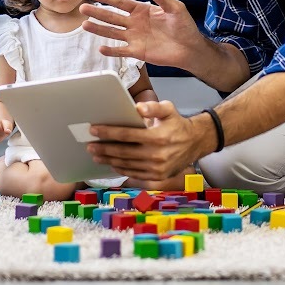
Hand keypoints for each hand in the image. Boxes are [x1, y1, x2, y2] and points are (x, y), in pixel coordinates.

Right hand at [80, 0, 203, 68]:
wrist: (190, 48)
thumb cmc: (184, 26)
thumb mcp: (175, 8)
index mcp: (142, 10)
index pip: (122, 2)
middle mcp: (135, 23)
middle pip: (112, 17)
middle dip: (97, 12)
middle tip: (83, 8)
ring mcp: (135, 37)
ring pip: (112, 32)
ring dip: (98, 29)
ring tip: (84, 25)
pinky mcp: (138, 52)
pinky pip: (121, 51)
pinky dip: (111, 50)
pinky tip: (100, 48)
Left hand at [86, 100, 203, 179]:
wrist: (195, 143)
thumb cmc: (177, 123)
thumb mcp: (169, 109)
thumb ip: (153, 107)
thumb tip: (137, 107)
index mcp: (158, 137)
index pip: (127, 135)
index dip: (108, 132)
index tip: (93, 130)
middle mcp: (156, 155)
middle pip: (123, 152)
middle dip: (104, 148)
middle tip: (89, 145)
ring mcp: (156, 168)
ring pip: (126, 164)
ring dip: (108, 160)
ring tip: (96, 155)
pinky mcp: (157, 177)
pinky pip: (134, 173)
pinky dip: (120, 169)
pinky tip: (111, 163)